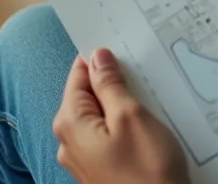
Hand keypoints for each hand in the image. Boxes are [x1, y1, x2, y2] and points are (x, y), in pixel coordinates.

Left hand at [53, 49, 187, 183]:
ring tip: (149, 100)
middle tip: (143, 74)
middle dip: (113, 82)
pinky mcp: (100, 169)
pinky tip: (146, 126)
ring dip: (122, 105)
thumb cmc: (146, 170)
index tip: (123, 47)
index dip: (100, 58)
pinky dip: (124, 125)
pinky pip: (108, 135)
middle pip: (88, 95)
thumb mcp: (131, 116)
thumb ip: (110, 84)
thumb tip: (97, 57)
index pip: (78, 74)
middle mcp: (68, 140)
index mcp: (70, 122)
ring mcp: (83, 158)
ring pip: (101, 116)